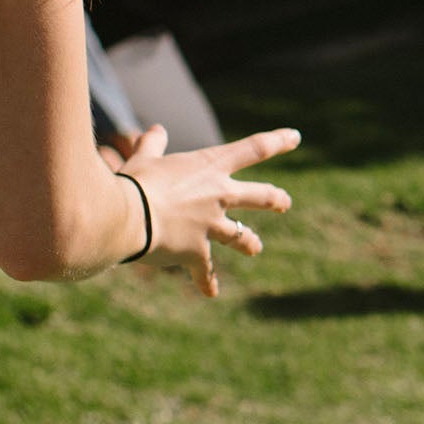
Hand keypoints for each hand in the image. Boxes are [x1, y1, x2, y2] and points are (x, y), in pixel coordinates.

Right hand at [110, 125, 301, 297]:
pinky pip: (206, 270)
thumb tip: (156, 130)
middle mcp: (219, 195)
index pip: (253, 148)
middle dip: (276, 199)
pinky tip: (211, 292)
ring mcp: (212, 225)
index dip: (277, 141)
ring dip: (249, 242)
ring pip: (241, 235)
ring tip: (256, 248)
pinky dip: (207, 281)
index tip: (295, 137)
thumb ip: (153, 144)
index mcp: (211, 166)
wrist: (128, 217)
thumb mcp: (144, 159)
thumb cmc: (135, 182)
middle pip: (261, 196)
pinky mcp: (197, 252)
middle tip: (285, 202)